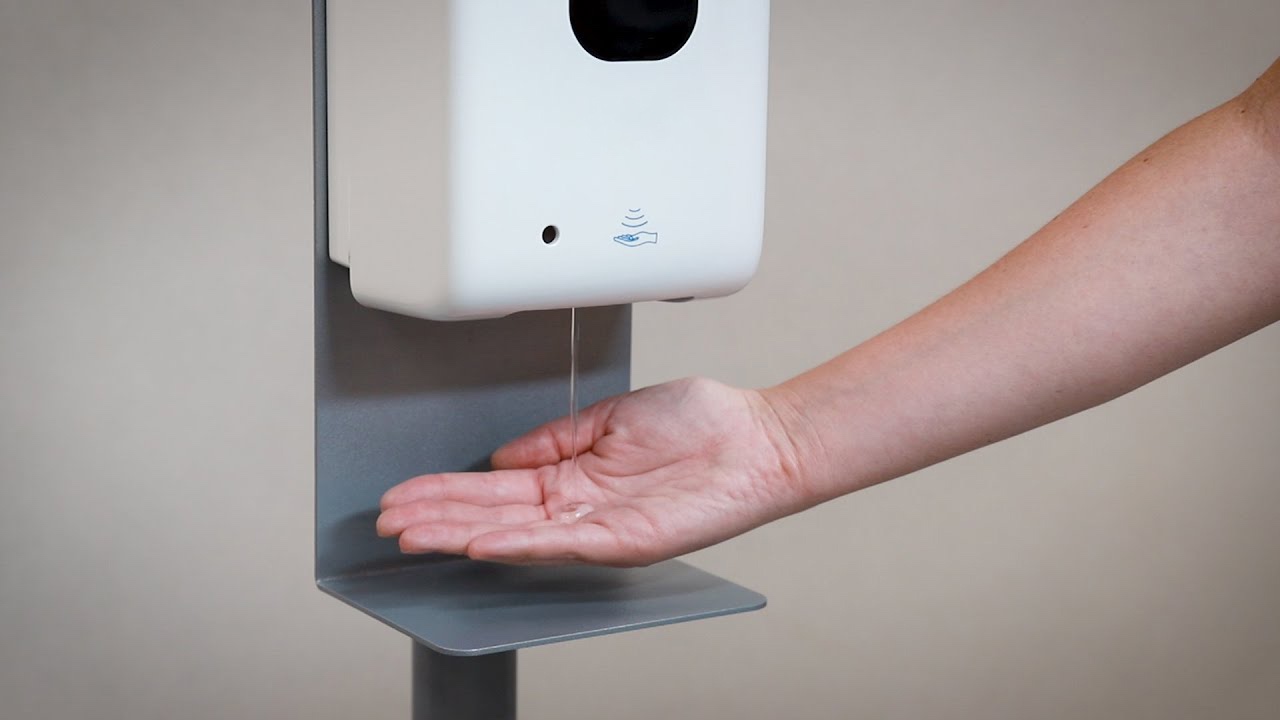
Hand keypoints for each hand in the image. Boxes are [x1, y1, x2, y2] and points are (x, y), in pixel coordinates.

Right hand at [377, 378, 809, 566]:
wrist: (757, 437)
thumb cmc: (699, 424)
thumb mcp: (609, 416)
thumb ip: (553, 438)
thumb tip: (502, 457)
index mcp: (573, 475)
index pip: (494, 489)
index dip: (446, 491)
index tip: (405, 492)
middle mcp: (581, 506)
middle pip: (493, 515)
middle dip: (438, 517)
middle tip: (389, 521)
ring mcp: (601, 526)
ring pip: (517, 535)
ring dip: (462, 535)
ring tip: (415, 535)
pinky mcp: (628, 539)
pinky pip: (564, 544)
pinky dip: (520, 544)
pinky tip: (481, 542)